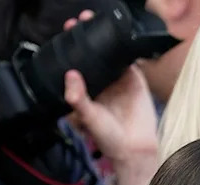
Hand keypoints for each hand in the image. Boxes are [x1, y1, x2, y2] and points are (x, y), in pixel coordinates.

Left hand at [63, 10, 158, 184]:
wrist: (135, 148)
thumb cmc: (108, 137)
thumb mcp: (88, 117)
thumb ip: (78, 98)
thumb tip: (70, 74)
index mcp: (85, 90)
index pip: (75, 64)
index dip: (69, 49)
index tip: (63, 34)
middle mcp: (100, 82)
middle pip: (91, 54)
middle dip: (85, 37)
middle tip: (79, 21)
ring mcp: (118, 80)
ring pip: (110, 54)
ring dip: (105, 39)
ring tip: (96, 21)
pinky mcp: (135, 80)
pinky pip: (130, 60)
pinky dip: (126, 49)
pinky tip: (120, 37)